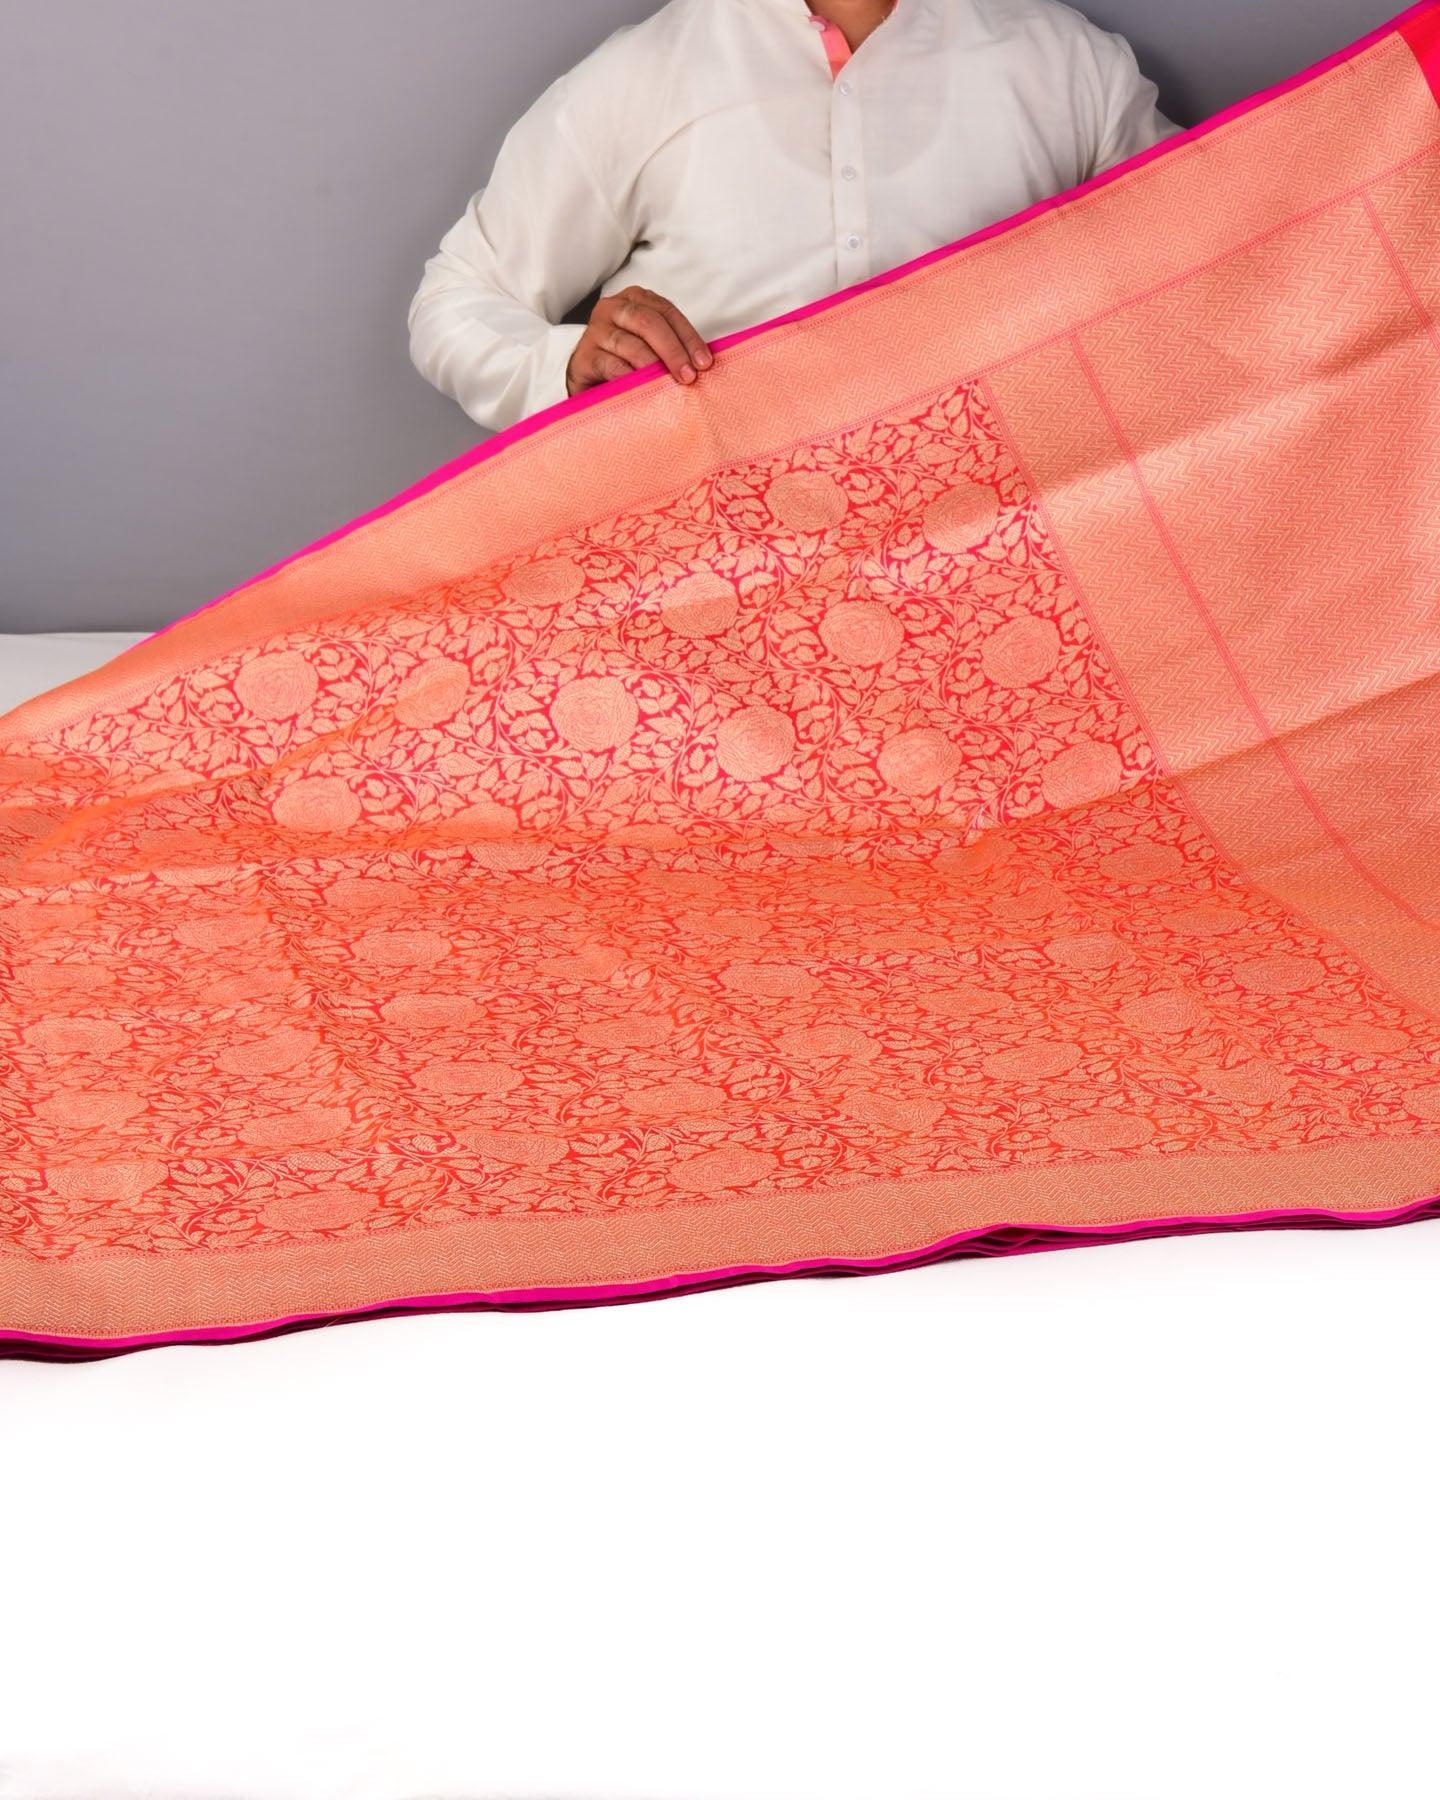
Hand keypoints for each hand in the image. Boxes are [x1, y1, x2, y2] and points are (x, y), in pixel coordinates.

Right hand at [565, 286, 712, 395]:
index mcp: (635, 300)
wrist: (586, 379)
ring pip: (629, 343)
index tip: (705, 362)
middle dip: (673, 350)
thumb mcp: (650, 346)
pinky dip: (629, 377)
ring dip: (653, 365)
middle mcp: (613, 308)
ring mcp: (596, 330)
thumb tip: (702, 363)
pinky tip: (643, 389)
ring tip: (669, 384)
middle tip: (688, 376)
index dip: (688, 337)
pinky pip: (610, 365)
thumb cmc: (625, 361)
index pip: (667, 312)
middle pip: (648, 322)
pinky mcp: (584, 356)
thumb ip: (671, 346)